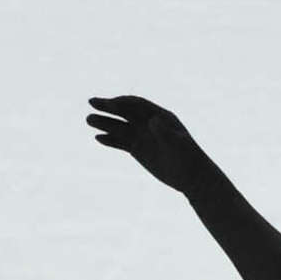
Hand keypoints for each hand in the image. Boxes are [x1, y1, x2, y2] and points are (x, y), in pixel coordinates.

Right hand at [86, 94, 208, 192]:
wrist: (192, 177)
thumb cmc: (189, 158)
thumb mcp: (178, 144)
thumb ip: (165, 132)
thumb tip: (152, 121)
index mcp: (159, 116)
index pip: (137, 105)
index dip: (122, 103)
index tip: (109, 104)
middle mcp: (148, 123)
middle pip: (125, 112)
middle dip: (108, 107)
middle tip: (91, 102)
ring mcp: (143, 136)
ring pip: (120, 127)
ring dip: (105, 123)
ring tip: (89, 120)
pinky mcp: (138, 150)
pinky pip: (121, 143)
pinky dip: (110, 140)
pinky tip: (98, 139)